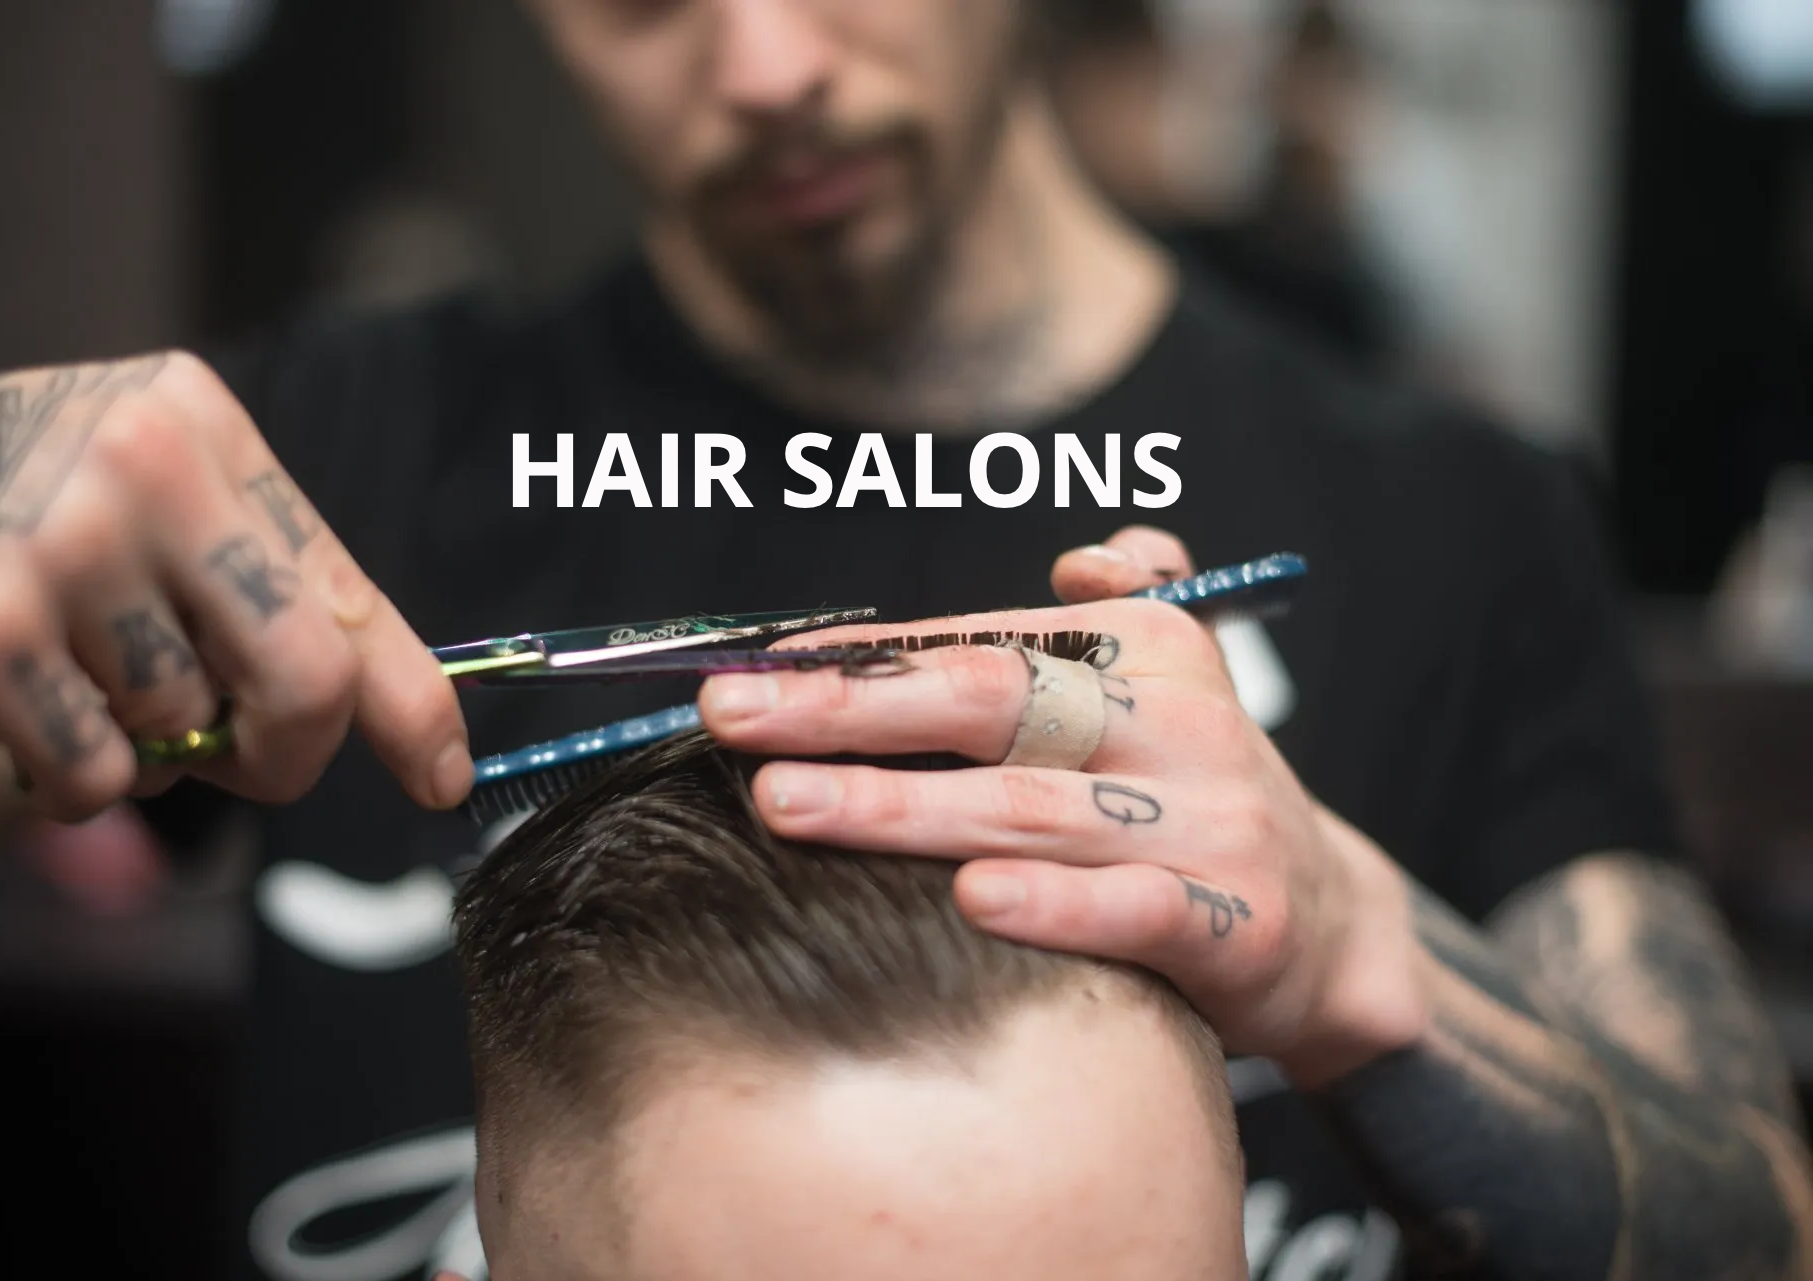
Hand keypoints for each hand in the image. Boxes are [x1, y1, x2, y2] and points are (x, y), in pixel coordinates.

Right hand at [0, 355, 470, 820]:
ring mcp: (63, 545)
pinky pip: (93, 778)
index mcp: (204, 426)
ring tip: (65, 670)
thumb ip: (252, 579)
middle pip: (307, 681)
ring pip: (183, 737)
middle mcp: (148, 465)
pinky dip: (64, 775)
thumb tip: (370, 706)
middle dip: (284, 756)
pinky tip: (10, 699)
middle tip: (235, 760)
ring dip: (137, 745)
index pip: (347, 590)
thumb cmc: (0, 499)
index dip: (412, 702)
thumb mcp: (140, 489)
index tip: (442, 774)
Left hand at [699, 526, 1426, 1083]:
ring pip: (1033, 807)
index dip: (858, 659)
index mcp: (1147, 649)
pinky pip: (1134, 909)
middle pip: (991, 704)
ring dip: (902, 807)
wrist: (1336, 922)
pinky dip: (1055, 906)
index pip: (977, 644)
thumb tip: (1084, 553)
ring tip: (786, 806)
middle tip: (730, 716)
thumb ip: (1112, 616)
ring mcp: (1211, 820)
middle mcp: (1178, 721)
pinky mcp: (1238, 920)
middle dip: (849, 709)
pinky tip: (969, 901)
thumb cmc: (1197, 799)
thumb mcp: (1173, 688)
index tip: (750, 670)